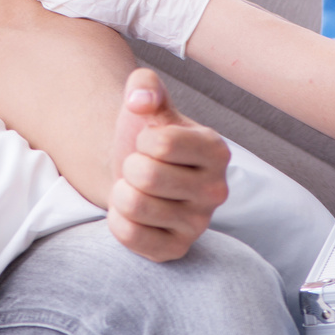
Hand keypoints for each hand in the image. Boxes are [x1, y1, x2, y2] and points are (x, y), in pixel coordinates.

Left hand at [106, 69, 228, 260]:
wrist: (135, 172)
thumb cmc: (145, 134)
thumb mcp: (147, 102)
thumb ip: (144, 85)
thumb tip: (139, 99)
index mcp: (216, 150)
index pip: (162, 144)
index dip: (142, 140)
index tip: (148, 144)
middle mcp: (217, 190)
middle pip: (145, 176)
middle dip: (129, 166)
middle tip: (139, 168)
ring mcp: (199, 224)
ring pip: (134, 205)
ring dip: (121, 192)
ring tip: (135, 188)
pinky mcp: (177, 249)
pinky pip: (129, 236)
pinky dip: (117, 219)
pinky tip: (132, 212)